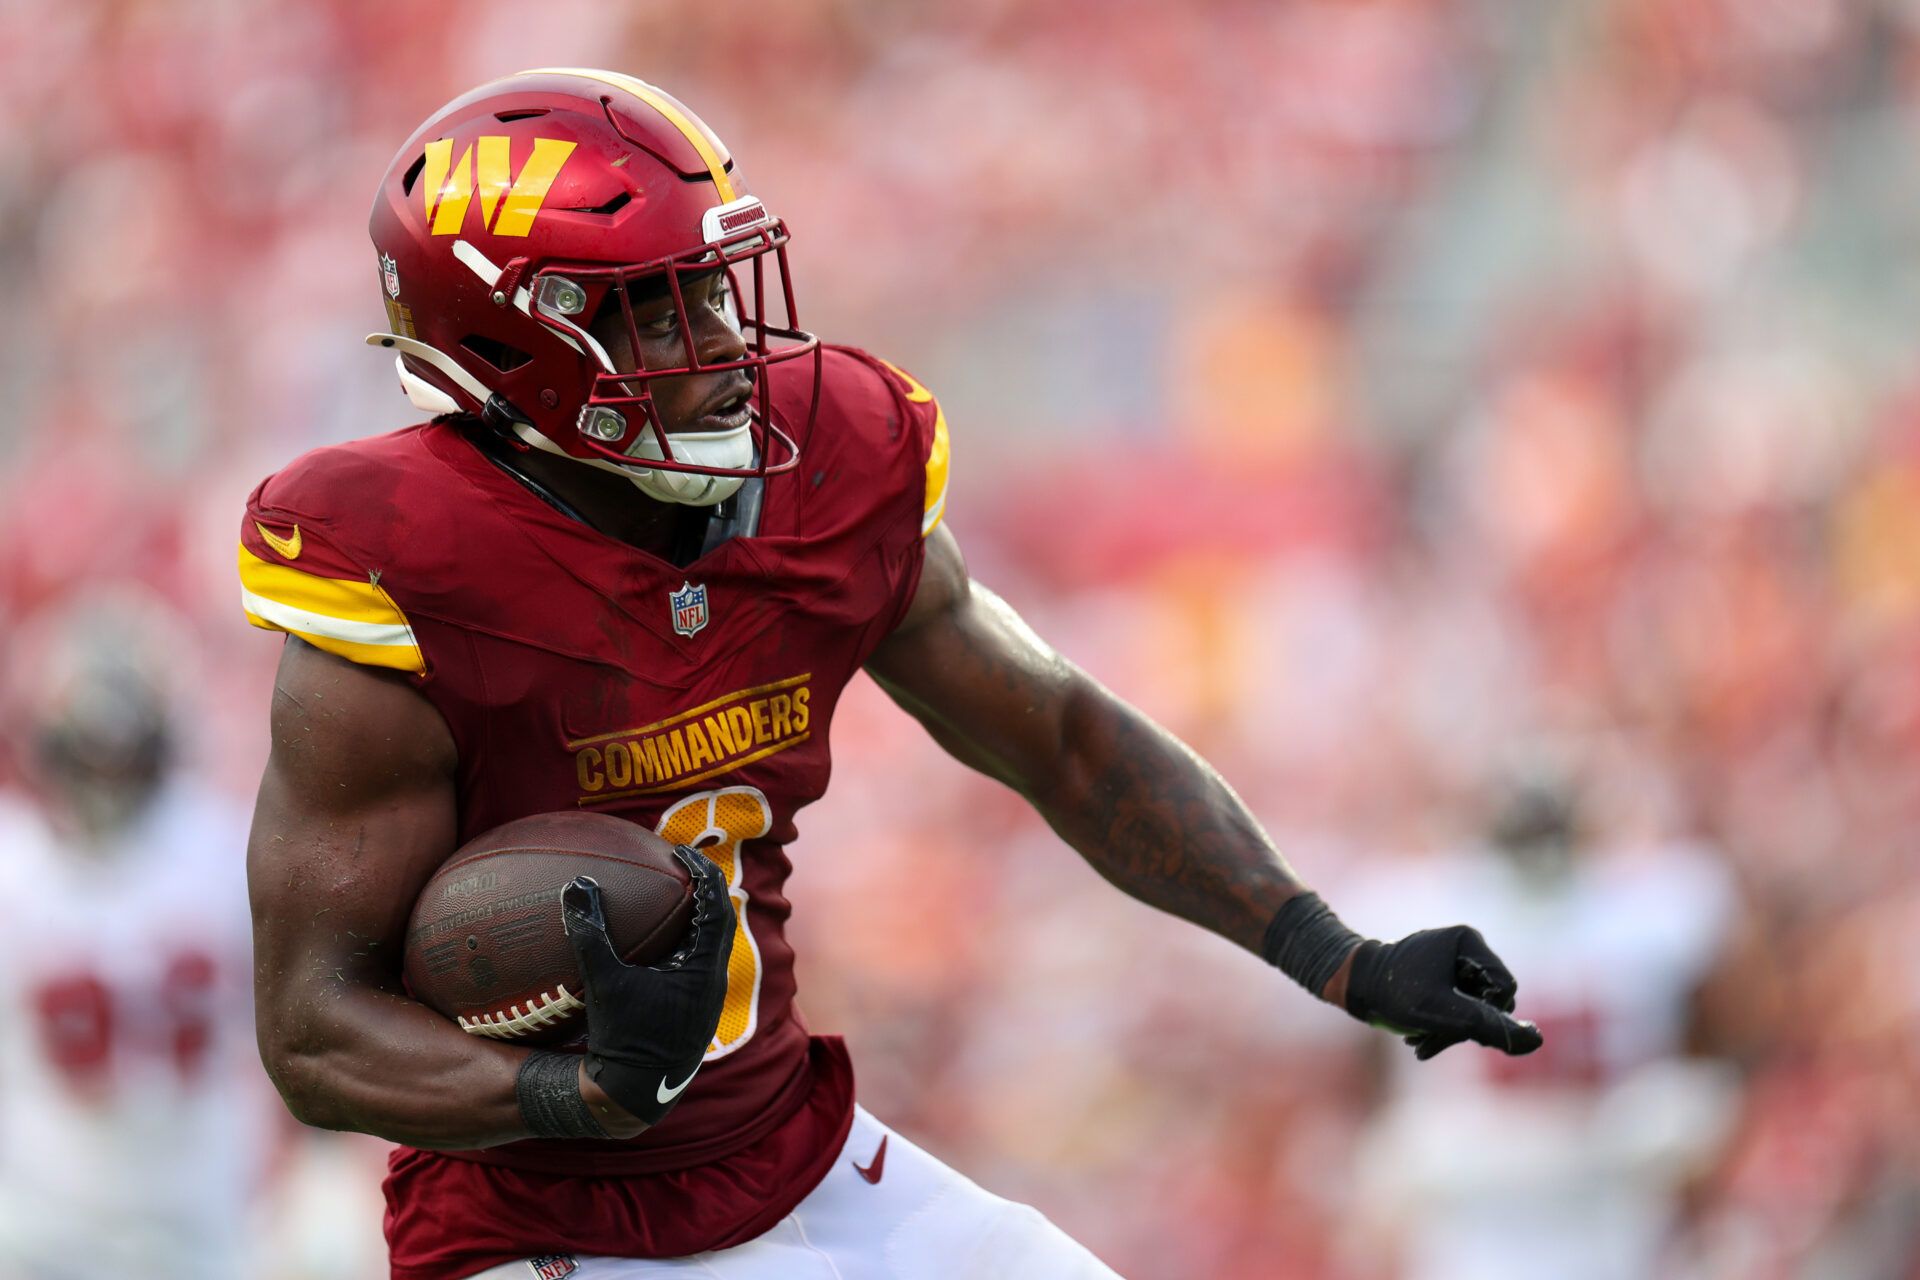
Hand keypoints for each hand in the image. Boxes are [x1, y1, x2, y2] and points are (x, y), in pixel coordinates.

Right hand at [561, 845, 735, 1125]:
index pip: (717, 905)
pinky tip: (657, 943)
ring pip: (713, 944)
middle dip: (705, 889)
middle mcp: (714, 980)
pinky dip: (686, 942)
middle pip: (721, 919)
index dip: (703, 873)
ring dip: (699, 916)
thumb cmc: (624, 1038)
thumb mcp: (604, 983)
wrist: (636, 1095)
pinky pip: (699, 963)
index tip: (682, 852)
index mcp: (705, 967)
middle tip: (680, 864)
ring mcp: (707, 998)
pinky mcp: (695, 1012)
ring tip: (674, 894)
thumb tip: (576, 886)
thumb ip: (590, 934)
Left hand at [1336, 926, 1542, 1060]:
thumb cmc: (1391, 993)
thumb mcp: (1441, 1013)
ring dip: (1451, 1031)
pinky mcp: (1443, 978)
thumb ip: (1486, 1025)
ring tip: (1420, 1043)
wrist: (1350, 985)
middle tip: (1431, 1039)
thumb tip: (1536, 1040)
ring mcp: (1454, 963)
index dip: (1487, 1014)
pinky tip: (1418, 1041)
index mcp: (1468, 941)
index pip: (1505, 988)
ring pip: (1475, 1009)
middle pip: (1491, 1000)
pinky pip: (1459, 1009)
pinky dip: (1442, 1027)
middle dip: (1464, 1025)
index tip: (1453, 1025)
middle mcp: (1465, 947)